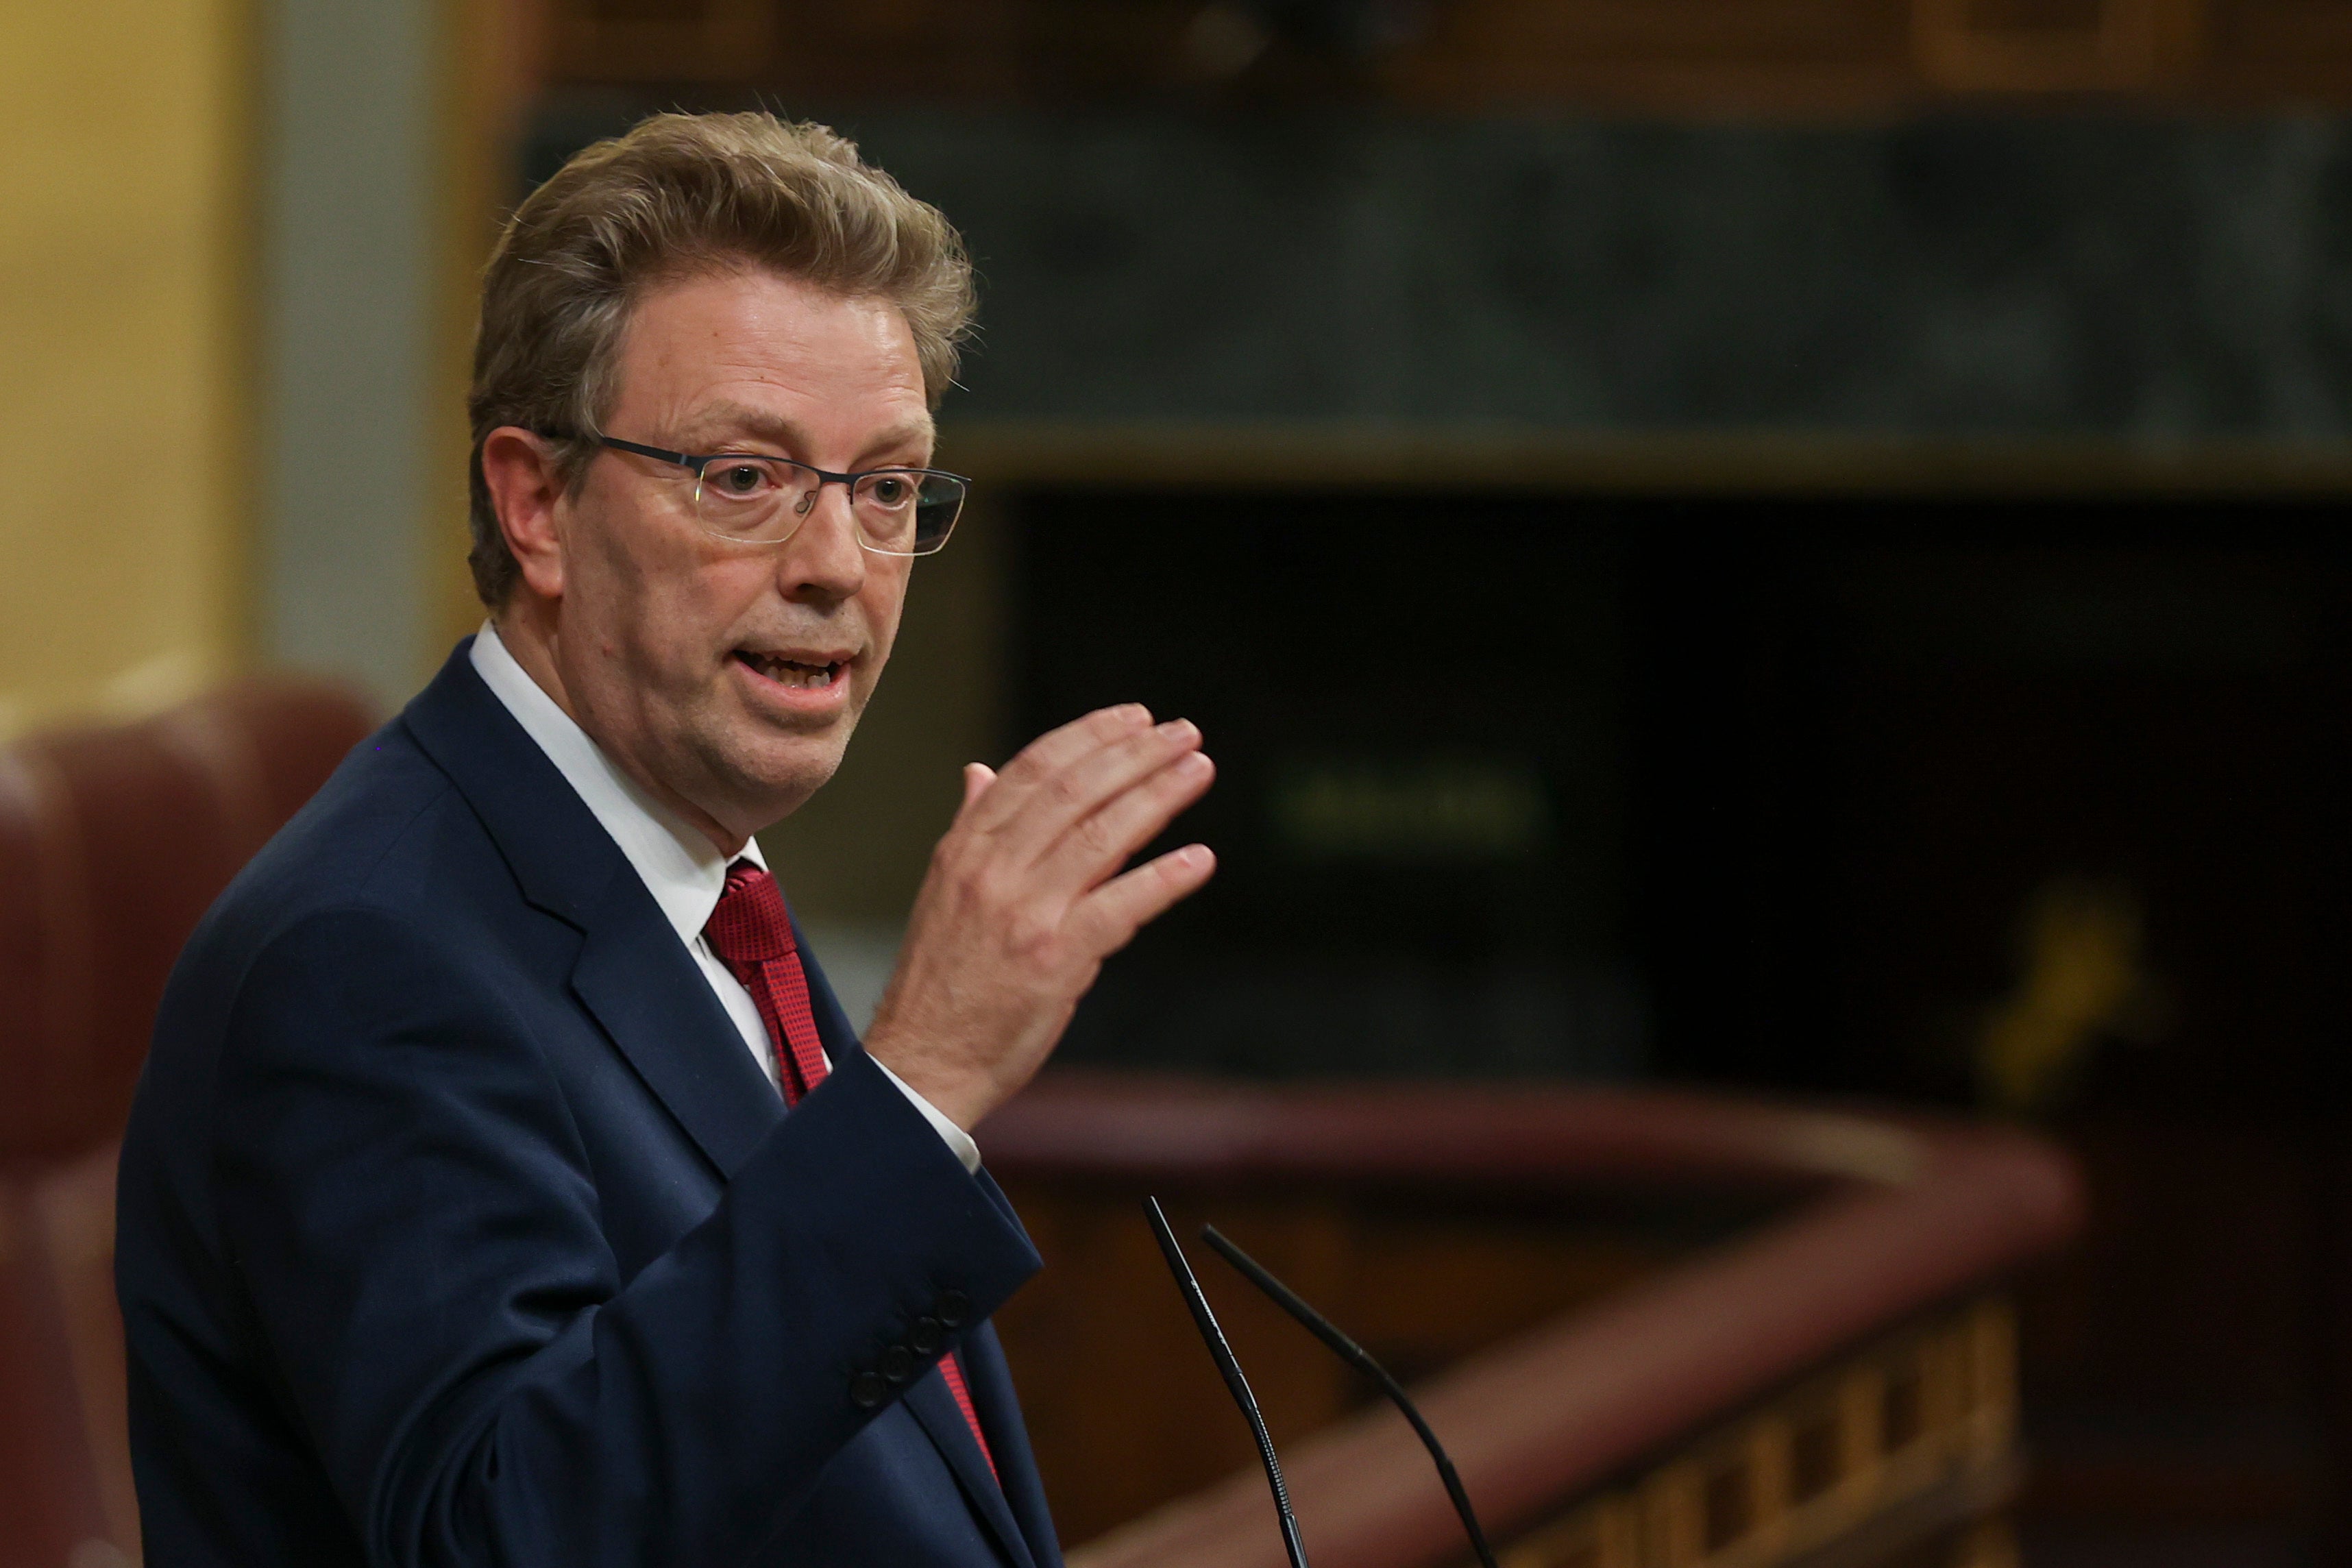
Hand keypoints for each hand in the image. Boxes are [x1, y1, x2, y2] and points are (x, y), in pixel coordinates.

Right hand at [861, 704, 1215, 1129]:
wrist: (921, 1062)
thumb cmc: (941, 982)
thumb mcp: (943, 892)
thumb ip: (971, 828)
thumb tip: (980, 772)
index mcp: (965, 849)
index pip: (1033, 769)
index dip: (1090, 736)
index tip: (1134, 718)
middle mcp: (993, 870)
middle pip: (1076, 790)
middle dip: (1137, 754)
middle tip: (1184, 733)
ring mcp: (1025, 913)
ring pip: (1103, 836)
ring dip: (1159, 796)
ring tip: (1198, 771)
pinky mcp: (1055, 959)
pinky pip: (1121, 907)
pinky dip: (1164, 879)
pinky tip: (1199, 859)